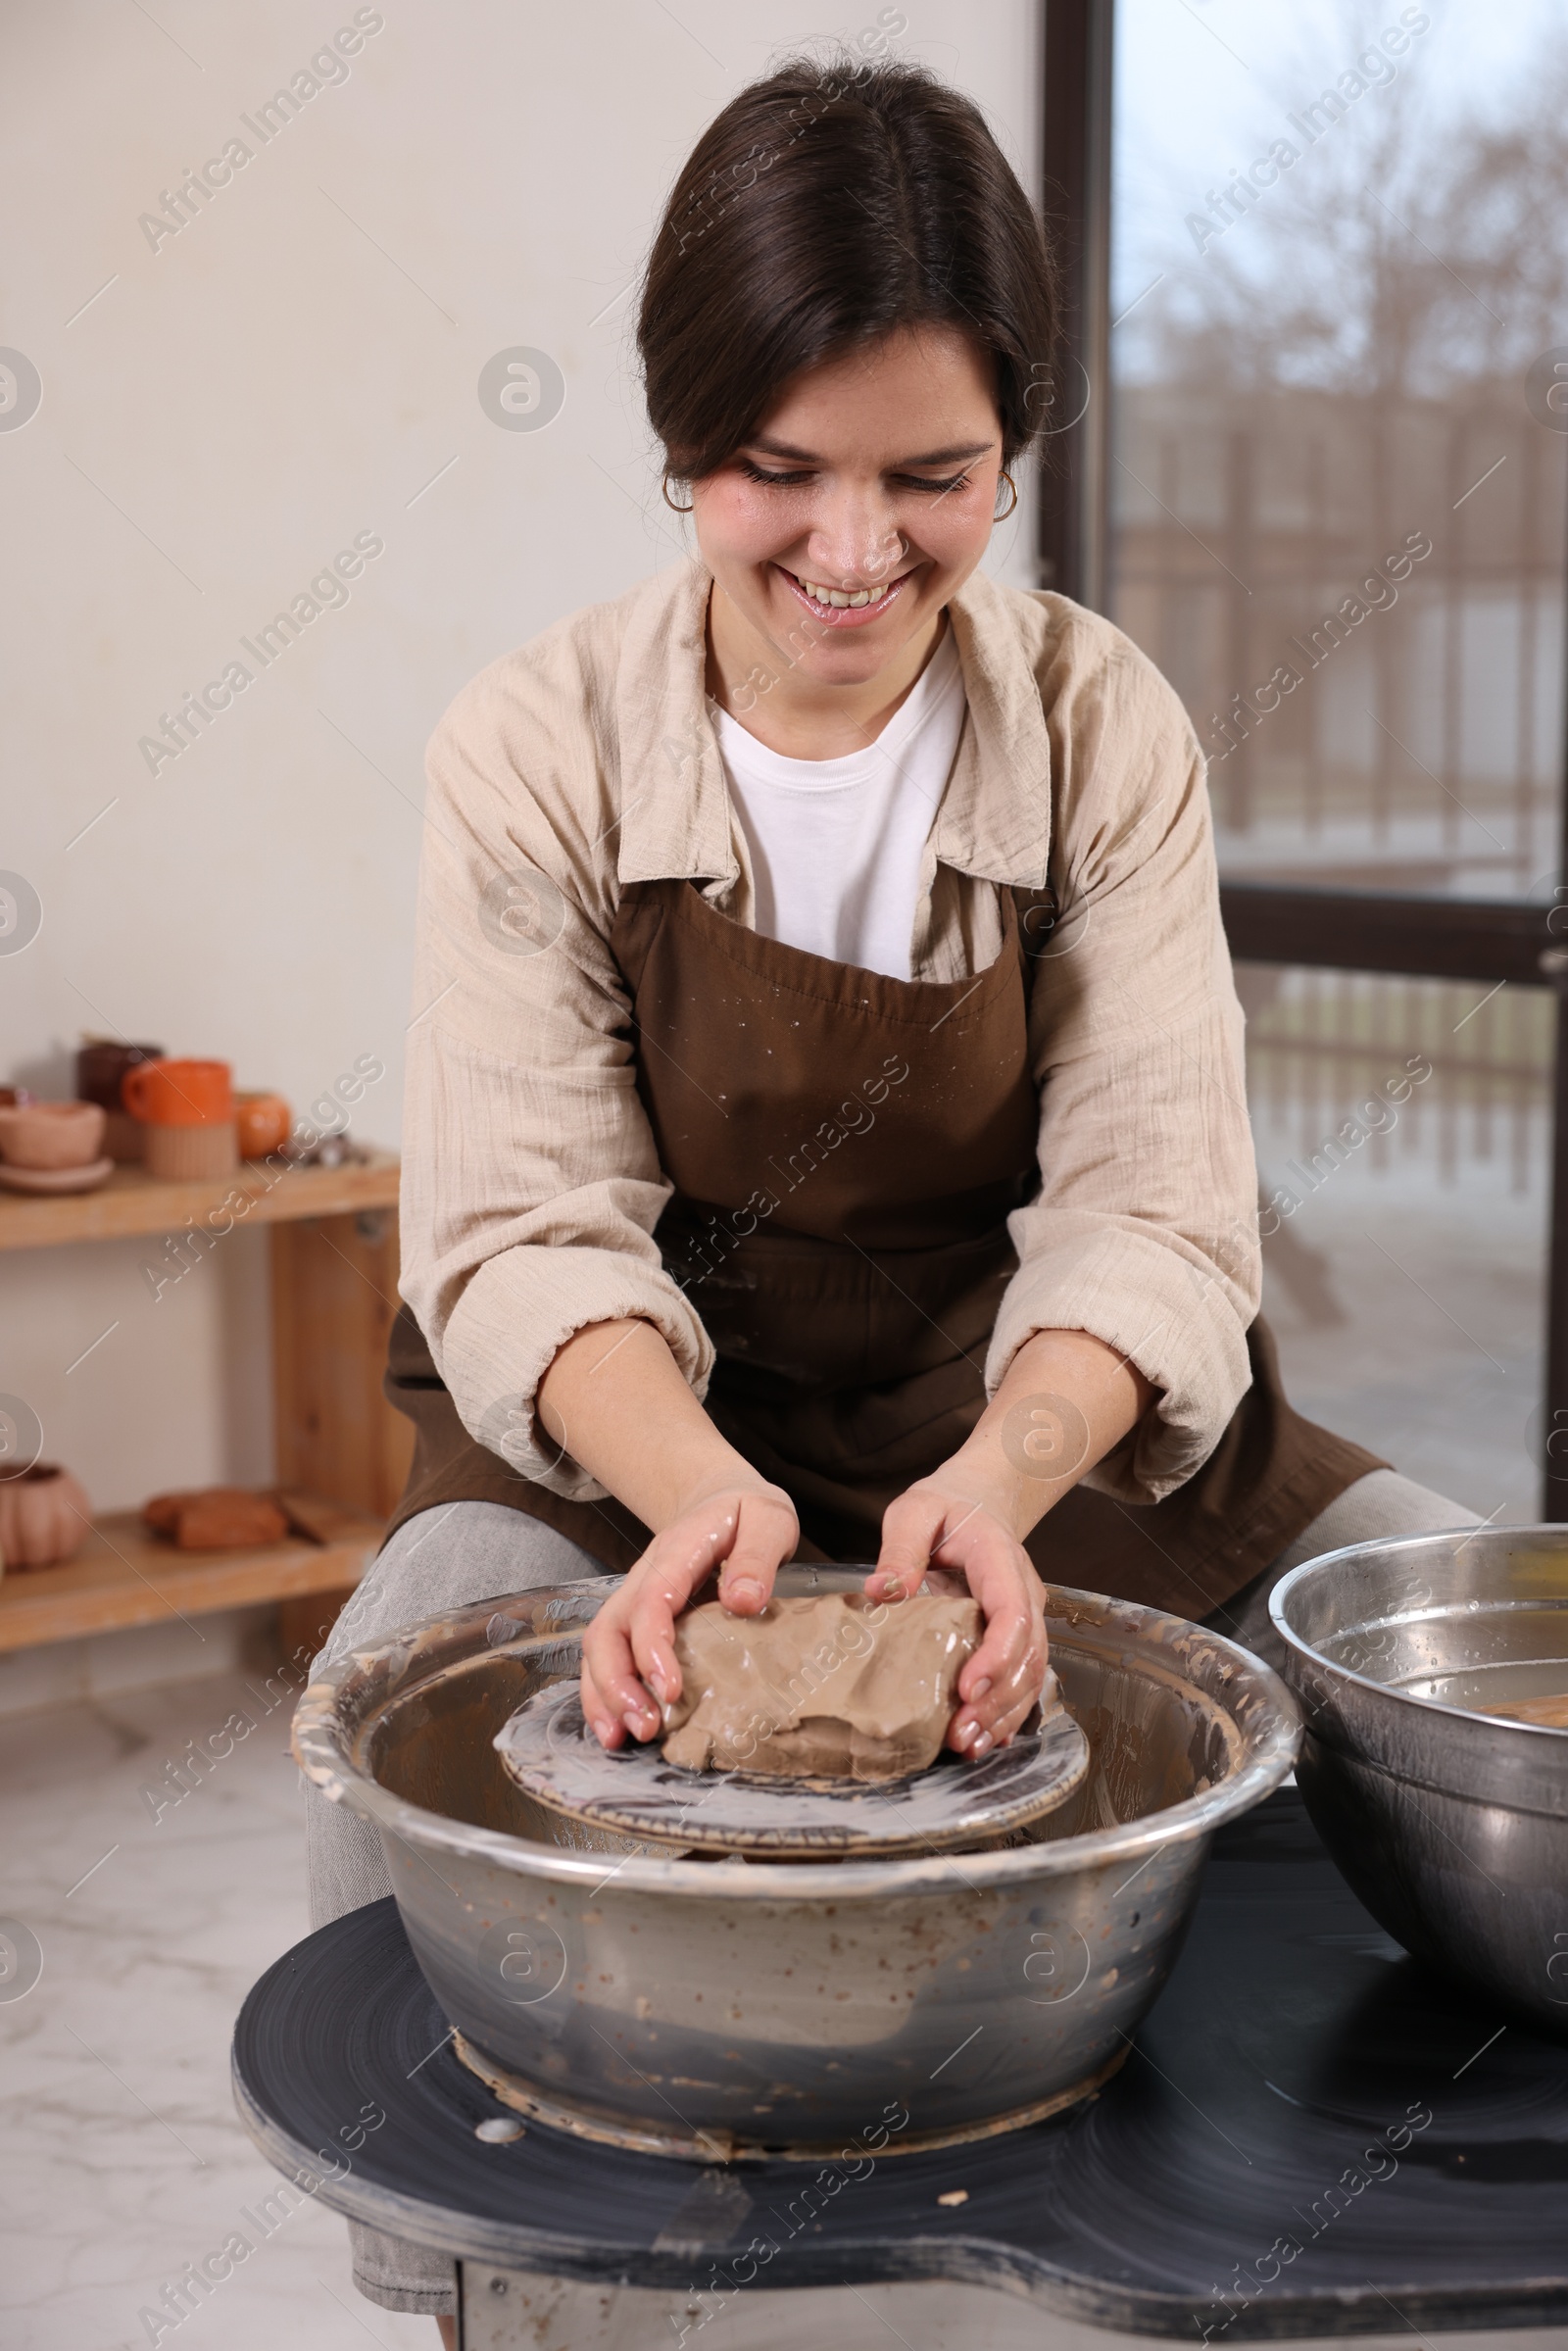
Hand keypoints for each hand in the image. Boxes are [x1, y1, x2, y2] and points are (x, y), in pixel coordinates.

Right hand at [579, 1477, 797, 1747]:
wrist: (723, 1499)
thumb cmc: (747, 1515)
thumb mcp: (768, 1521)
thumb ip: (758, 1557)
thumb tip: (742, 1601)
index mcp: (676, 1552)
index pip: (651, 1601)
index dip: (652, 1647)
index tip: (669, 1690)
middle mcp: (644, 1578)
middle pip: (608, 1630)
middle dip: (617, 1684)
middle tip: (645, 1728)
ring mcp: (634, 1600)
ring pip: (599, 1648)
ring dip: (604, 1696)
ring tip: (622, 1739)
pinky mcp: (636, 1621)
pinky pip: (608, 1657)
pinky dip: (605, 1695)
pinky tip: (617, 1727)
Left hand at [869, 1474, 1047, 1757]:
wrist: (976, 1504)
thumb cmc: (944, 1510)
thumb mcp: (914, 1511)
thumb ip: (901, 1547)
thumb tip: (882, 1589)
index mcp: (1001, 1560)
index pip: (1012, 1611)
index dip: (997, 1655)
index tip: (968, 1686)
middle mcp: (1024, 1593)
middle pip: (1027, 1654)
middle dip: (998, 1700)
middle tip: (961, 1733)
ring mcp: (1025, 1618)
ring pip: (1031, 1675)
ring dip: (1004, 1715)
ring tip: (969, 1746)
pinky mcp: (1016, 1638)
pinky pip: (1023, 1680)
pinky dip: (1008, 1713)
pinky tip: (987, 1740)